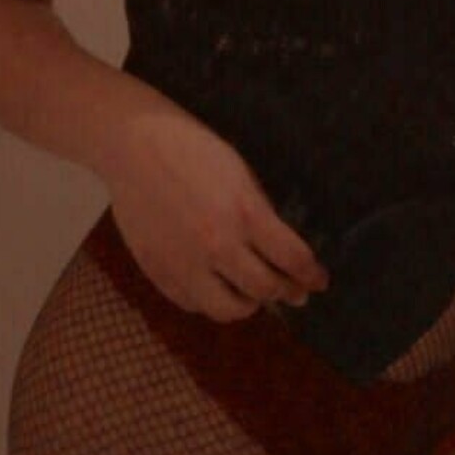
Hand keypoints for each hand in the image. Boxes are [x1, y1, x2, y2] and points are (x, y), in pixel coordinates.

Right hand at [106, 99, 329, 319]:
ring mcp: (185, 264)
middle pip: (265, 288)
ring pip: (229, 309)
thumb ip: (260, 212)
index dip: (311, 274)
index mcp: (244, 212)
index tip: (319, 280)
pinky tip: (217, 288)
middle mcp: (218, 244)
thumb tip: (280, 249)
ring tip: (255, 295)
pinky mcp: (159, 272)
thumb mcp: (240, 172)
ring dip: (249, 304)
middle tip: (295, 293)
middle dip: (287, 292)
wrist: (134, 145)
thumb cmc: (192, 149)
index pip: (292, 258)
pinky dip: (210, 301)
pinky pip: (193, 304)